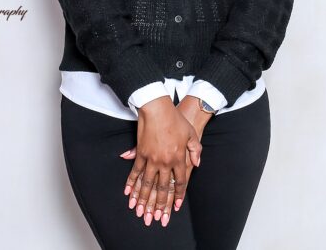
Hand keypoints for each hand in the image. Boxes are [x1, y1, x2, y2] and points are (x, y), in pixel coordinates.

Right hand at [120, 97, 212, 226]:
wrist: (158, 109)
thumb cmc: (176, 119)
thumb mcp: (191, 134)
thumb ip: (195, 149)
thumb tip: (197, 163)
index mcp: (179, 158)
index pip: (180, 182)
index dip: (179, 195)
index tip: (176, 206)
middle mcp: (165, 162)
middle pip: (162, 188)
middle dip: (159, 204)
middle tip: (156, 217)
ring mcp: (151, 159)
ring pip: (148, 184)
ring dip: (143, 199)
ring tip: (140, 211)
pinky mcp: (140, 153)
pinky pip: (135, 172)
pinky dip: (131, 183)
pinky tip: (128, 193)